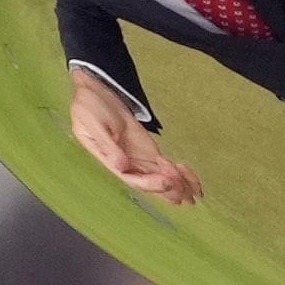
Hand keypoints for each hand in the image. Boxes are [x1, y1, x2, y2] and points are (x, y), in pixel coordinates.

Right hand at [66, 68, 201, 207]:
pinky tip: (189, 175)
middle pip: (151, 184)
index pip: (134, 179)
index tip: (168, 179)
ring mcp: (139, 157)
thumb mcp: (94, 124)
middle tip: (189, 193)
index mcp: (112, 160)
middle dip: (170, 190)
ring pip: (161, 178)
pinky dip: (178, 172)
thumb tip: (121, 166)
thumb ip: (108, 146)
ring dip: (178, 186)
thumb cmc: (88, 108)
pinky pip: (164, 165)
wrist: (95, 92)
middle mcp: (127, 164)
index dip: (152, 182)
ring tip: (197, 191)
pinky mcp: (147, 148)